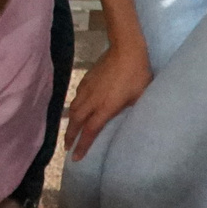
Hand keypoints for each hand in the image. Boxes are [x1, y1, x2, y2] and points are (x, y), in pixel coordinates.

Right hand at [66, 39, 150, 159]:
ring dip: (70, 122)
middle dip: (70, 136)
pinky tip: (76, 107)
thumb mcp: (140, 96)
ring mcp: (88, 88)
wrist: (126, 49)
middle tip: (66, 147)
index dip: (82, 145)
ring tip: (68, 131)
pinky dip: (74, 105)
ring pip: (74, 108)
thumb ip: (133, 110)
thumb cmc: (137, 74)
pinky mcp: (87, 79)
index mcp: (106, 108)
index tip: (76, 157)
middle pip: (76, 121)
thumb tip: (134, 120)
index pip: (90, 131)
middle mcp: (93, 100)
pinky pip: (77, 96)